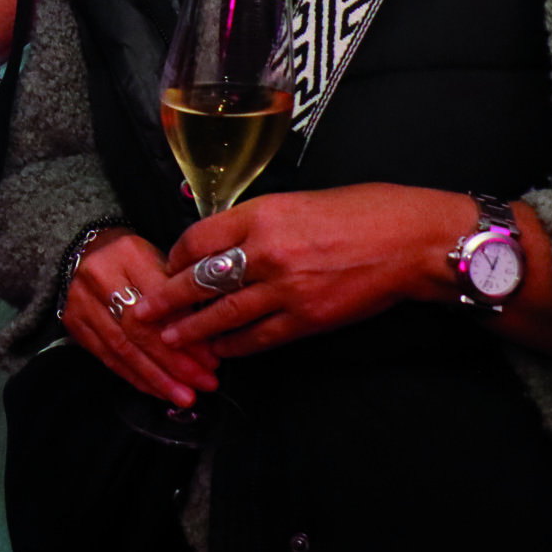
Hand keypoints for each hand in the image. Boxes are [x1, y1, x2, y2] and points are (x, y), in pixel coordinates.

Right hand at [67, 230, 219, 407]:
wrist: (83, 250)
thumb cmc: (133, 258)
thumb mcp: (160, 261)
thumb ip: (179, 297)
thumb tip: (206, 341)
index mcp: (128, 255)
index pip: (160, 302)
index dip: (186, 335)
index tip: (211, 360)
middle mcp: (99, 277)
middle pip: (139, 329)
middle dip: (174, 362)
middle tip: (203, 383)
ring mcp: (82, 303)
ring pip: (122, 349)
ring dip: (157, 377)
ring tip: (184, 396)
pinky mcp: (75, 325)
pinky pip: (108, 358)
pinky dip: (136, 378)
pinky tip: (158, 390)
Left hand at [138, 184, 472, 361]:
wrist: (409, 241)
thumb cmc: (359, 212)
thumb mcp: (297, 200)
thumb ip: (257, 221)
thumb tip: (224, 241)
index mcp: (260, 214)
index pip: (198, 238)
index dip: (175, 255)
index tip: (166, 266)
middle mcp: (266, 251)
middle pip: (201, 279)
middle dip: (167, 299)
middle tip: (142, 312)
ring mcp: (286, 288)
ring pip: (224, 314)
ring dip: (193, 329)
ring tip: (169, 339)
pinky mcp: (307, 319)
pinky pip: (259, 337)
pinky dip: (235, 345)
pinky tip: (220, 350)